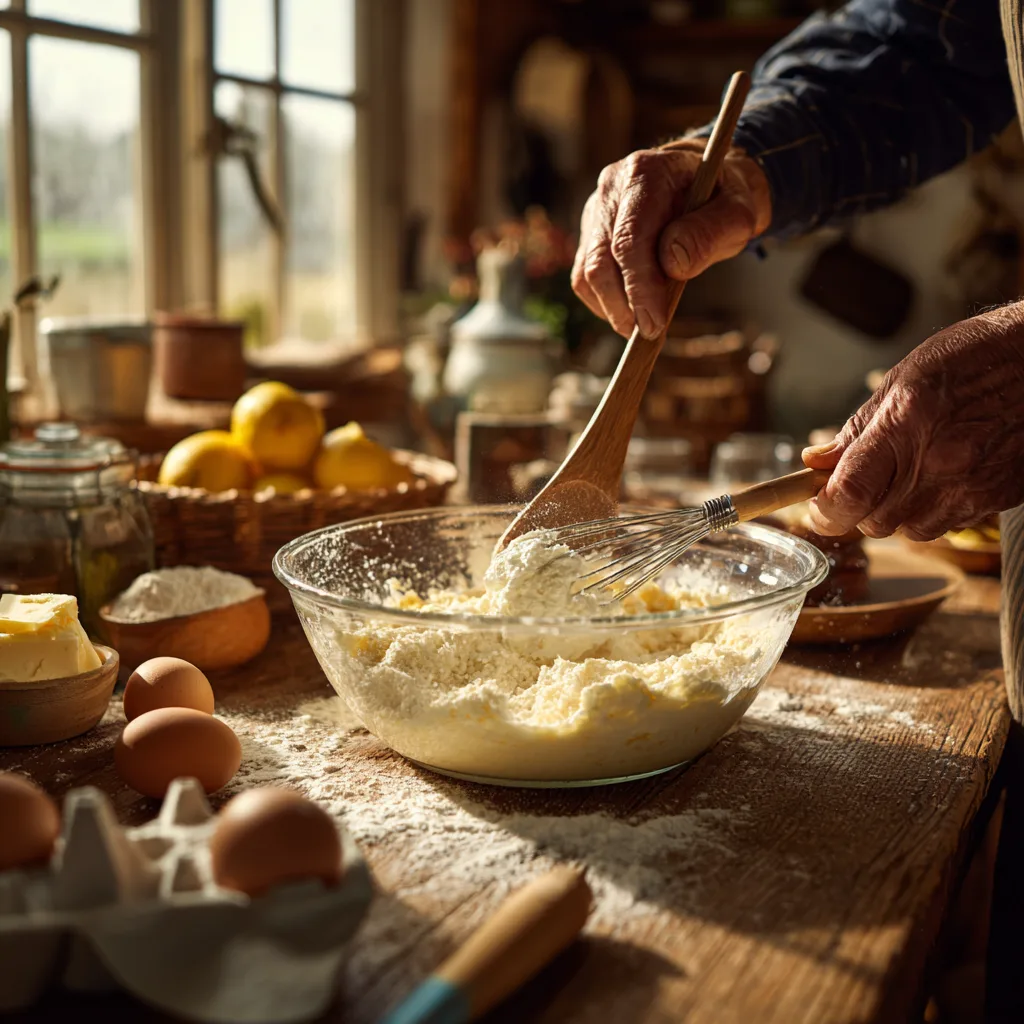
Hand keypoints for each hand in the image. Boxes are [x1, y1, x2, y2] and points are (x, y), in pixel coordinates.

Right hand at [570, 139, 770, 337]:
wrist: (707, 184)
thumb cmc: (722, 200)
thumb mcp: (736, 214)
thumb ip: (709, 234)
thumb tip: (672, 264)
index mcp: (645, 173)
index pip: (629, 239)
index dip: (639, 286)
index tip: (654, 323)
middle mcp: (611, 188)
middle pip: (599, 260)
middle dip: (622, 305)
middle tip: (649, 334)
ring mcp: (595, 211)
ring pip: (586, 273)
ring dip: (612, 308)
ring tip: (643, 325)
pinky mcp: (589, 234)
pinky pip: (584, 278)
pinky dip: (604, 303)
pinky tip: (632, 310)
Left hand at [802, 303, 1023, 539]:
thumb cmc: (974, 358)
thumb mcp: (902, 380)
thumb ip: (857, 429)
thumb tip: (817, 461)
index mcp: (905, 426)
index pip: (848, 495)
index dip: (824, 511)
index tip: (816, 505)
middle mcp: (938, 464)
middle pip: (874, 523)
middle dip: (860, 509)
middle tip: (867, 480)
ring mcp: (970, 486)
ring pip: (909, 531)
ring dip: (897, 512)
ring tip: (911, 472)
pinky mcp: (995, 498)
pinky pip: (947, 525)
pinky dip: (933, 510)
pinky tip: (943, 475)